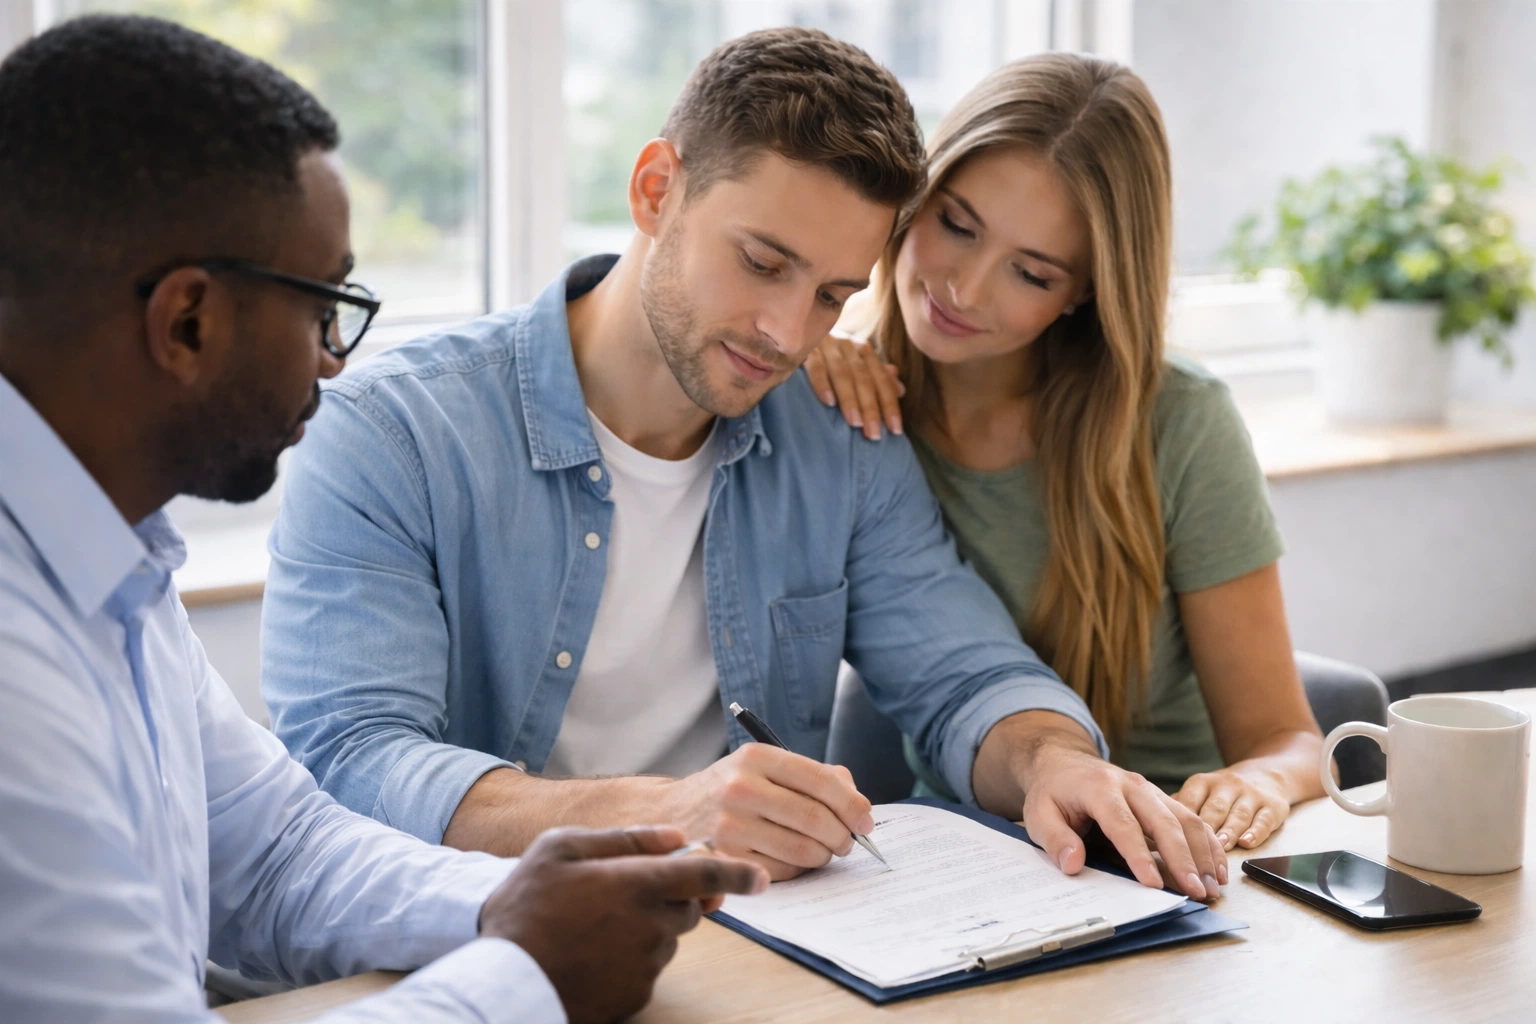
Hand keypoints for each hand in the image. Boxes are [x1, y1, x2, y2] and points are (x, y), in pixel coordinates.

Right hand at [479, 825, 767, 1023]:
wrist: (503, 976)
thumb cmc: (526, 904)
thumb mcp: (561, 847)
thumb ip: (624, 838)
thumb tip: (675, 837)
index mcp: (639, 884)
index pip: (707, 874)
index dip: (738, 873)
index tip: (759, 877)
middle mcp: (651, 927)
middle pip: (688, 908)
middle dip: (673, 896)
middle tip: (627, 892)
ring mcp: (646, 966)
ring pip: (667, 939)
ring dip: (648, 927)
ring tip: (595, 924)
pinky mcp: (635, 996)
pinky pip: (648, 970)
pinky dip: (632, 958)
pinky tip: (594, 952)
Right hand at [658, 743, 874, 880]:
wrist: (667, 814)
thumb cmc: (728, 791)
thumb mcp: (763, 768)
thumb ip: (814, 777)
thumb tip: (859, 803)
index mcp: (756, 758)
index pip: (821, 781)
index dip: (853, 804)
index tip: (866, 820)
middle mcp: (740, 788)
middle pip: (816, 819)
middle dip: (843, 835)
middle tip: (848, 842)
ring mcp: (729, 826)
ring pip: (802, 849)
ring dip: (823, 855)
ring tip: (823, 851)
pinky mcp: (725, 859)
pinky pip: (781, 871)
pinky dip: (797, 869)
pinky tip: (793, 860)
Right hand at [802, 334, 904, 439]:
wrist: (795, 327)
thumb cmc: (829, 355)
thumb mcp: (855, 362)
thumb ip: (877, 375)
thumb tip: (901, 390)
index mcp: (863, 351)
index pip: (881, 379)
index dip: (890, 405)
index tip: (895, 430)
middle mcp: (848, 346)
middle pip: (864, 379)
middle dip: (871, 407)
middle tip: (874, 434)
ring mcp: (827, 345)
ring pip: (843, 374)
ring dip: (850, 399)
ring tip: (855, 423)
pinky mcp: (806, 348)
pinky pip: (816, 366)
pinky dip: (822, 383)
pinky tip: (828, 402)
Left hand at [1021, 744, 1226, 899]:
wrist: (1064, 764)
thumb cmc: (1053, 793)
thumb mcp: (1039, 814)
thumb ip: (1055, 839)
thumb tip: (1074, 863)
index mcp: (1099, 788)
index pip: (1123, 825)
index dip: (1139, 856)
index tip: (1154, 884)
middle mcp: (1132, 786)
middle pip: (1165, 821)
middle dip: (1183, 859)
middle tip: (1197, 892)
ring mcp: (1151, 791)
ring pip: (1186, 819)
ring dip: (1203, 854)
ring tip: (1212, 887)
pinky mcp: (1162, 800)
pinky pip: (1193, 819)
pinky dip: (1208, 844)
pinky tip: (1216, 870)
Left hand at [1173, 767, 1291, 850]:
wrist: (1266, 774)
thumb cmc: (1222, 792)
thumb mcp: (1200, 792)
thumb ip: (1180, 807)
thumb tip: (1153, 827)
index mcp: (1202, 783)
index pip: (1189, 800)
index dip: (1179, 820)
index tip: (1169, 838)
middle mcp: (1227, 785)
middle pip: (1213, 809)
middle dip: (1204, 830)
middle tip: (1194, 850)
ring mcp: (1251, 795)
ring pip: (1237, 815)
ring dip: (1227, 832)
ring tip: (1219, 848)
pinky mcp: (1273, 806)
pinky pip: (1264, 820)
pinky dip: (1255, 832)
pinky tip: (1246, 843)